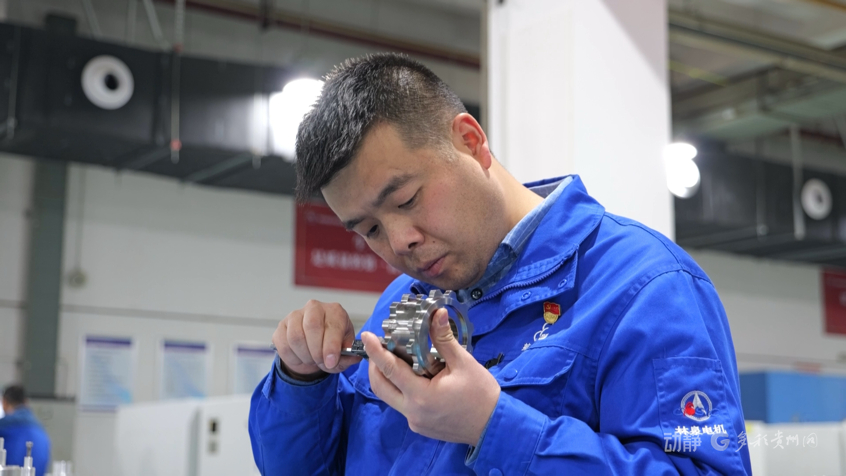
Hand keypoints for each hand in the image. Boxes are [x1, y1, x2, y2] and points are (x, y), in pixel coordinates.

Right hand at [273, 300, 361, 380]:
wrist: (313, 347)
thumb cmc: (331, 344)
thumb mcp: (344, 351)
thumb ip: (350, 356)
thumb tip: (354, 357)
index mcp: (335, 311)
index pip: (332, 326)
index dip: (331, 346)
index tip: (331, 362)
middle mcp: (315, 308)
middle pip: (312, 327)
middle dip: (317, 351)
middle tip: (321, 362)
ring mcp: (295, 315)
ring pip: (296, 337)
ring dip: (305, 356)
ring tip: (313, 360)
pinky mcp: (281, 326)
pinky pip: (283, 345)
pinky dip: (293, 358)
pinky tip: (301, 358)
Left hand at [362, 309, 500, 444]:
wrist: (494, 426)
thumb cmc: (482, 395)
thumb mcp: (464, 363)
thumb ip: (444, 339)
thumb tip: (437, 313)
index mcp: (422, 396)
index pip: (390, 370)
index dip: (375, 351)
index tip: (366, 335)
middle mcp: (412, 412)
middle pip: (380, 387)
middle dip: (375, 365)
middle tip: (378, 346)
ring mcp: (415, 422)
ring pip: (389, 397)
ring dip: (386, 377)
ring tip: (393, 357)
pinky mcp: (420, 426)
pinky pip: (401, 405)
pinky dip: (400, 388)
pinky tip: (412, 375)